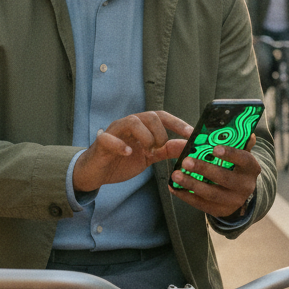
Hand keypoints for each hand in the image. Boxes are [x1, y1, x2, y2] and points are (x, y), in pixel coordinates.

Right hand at [73, 110, 192, 194]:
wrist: (96, 172)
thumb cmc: (121, 161)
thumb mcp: (148, 157)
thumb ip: (166, 150)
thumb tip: (186, 146)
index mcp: (141, 126)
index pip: (161, 116)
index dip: (177, 123)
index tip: (191, 133)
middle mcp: (128, 125)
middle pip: (149, 116)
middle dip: (160, 133)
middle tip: (160, 149)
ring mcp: (114, 132)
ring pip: (132, 121)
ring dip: (145, 136)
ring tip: (148, 151)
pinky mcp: (101, 143)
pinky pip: (108, 138)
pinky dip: (120, 145)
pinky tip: (128, 153)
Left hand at [169, 134, 260, 219]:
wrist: (240, 194)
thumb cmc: (236, 167)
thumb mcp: (240, 154)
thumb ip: (239, 143)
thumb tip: (246, 133)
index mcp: (251, 168)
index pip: (244, 159)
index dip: (230, 154)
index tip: (214, 149)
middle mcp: (245, 186)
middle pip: (224, 178)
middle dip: (204, 169)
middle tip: (186, 161)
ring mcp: (233, 201)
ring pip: (211, 194)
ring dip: (191, 184)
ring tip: (176, 175)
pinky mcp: (220, 211)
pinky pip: (202, 204)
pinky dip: (186, 196)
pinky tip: (174, 188)